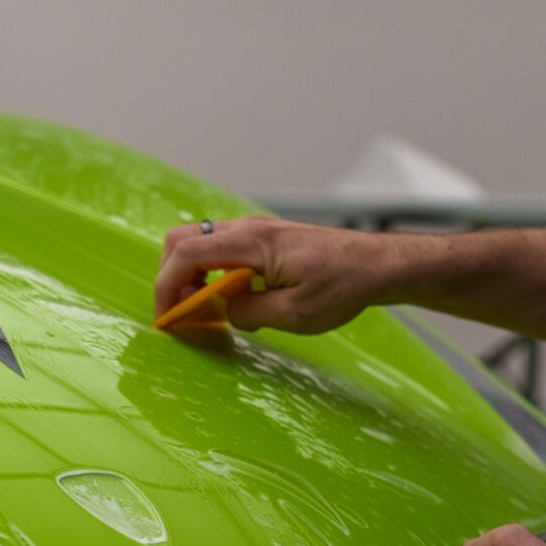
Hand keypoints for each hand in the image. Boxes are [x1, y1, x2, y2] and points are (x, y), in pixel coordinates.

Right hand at [154, 216, 393, 332]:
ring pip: (202, 243)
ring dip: (191, 274)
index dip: (166, 286)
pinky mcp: (267, 239)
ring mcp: (257, 231)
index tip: (166, 316)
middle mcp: (248, 229)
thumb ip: (249, 313)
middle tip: (181, 311)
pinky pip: (223, 249)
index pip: (186, 254)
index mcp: (251, 243)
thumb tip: (226, 311)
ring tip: (204, 309)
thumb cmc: (344, 286)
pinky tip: (230, 299)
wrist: (379, 264)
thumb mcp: (294, 314)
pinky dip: (211, 271)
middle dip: (171, 276)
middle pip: (183, 239)